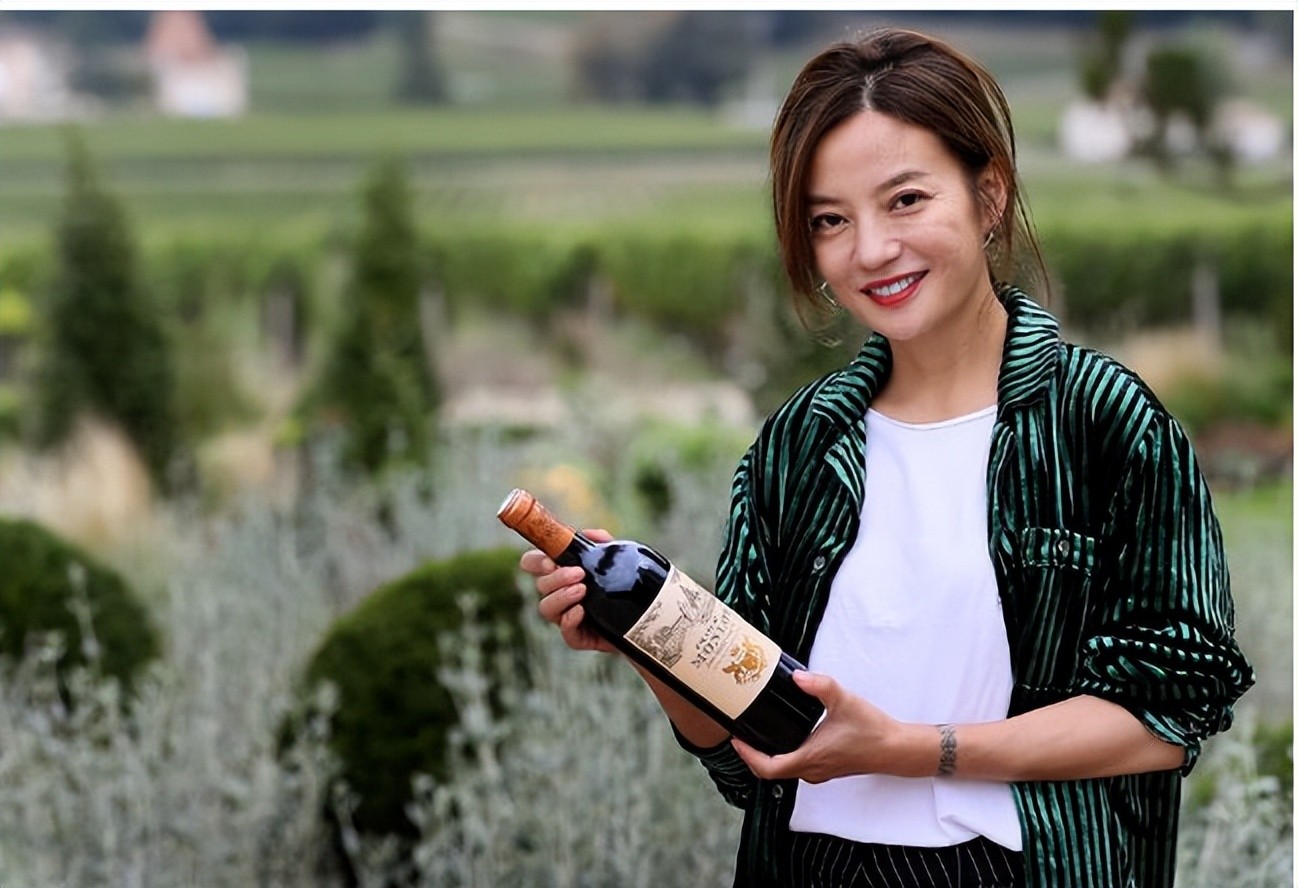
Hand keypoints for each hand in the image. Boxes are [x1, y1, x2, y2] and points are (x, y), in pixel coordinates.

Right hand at [519, 530, 617, 654]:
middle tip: (579, 573)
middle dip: (557, 578)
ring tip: (583, 590)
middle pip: (540, 585)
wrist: (643, 616)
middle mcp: (558, 595)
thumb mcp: (617, 560)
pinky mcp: (578, 637)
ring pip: (546, 609)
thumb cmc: (622, 585)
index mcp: (560, 573)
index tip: (551, 561)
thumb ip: (603, 544)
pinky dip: (570, 619)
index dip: (535, 562)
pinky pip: (566, 633)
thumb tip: (589, 534)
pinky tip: (582, 610)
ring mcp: (566, 617)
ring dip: (561, 596)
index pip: (533, 564)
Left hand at [730, 671, 925, 782]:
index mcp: (810, 758)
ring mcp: (819, 771)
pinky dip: (783, 754)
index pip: (767, 767)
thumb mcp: (844, 701)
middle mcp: (811, 770)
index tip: (735, 739)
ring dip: (767, 755)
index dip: (747, 755)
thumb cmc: (873, 731)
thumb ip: (820, 686)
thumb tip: (798, 677)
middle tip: (740, 733)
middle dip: (752, 754)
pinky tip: (785, 735)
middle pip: (771, 770)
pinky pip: (796, 766)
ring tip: (757, 732)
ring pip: (784, 769)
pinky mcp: (827, 767)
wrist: (897, 749)